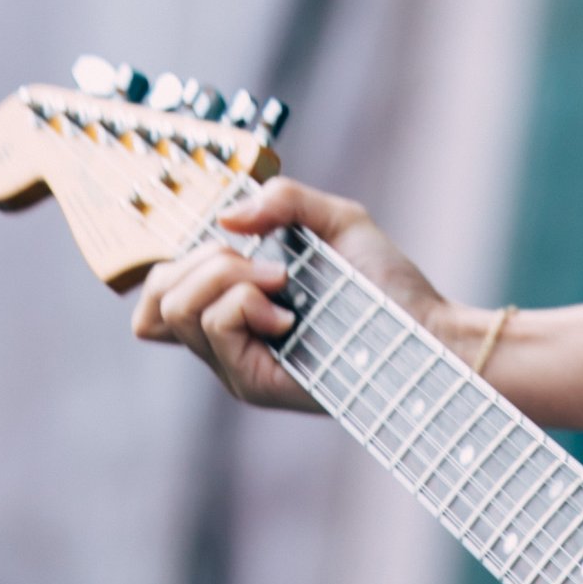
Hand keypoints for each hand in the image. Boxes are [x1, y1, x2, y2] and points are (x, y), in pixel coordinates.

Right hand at [131, 177, 449, 414]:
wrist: (426, 330)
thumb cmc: (388, 283)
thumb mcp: (336, 219)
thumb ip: (283, 200)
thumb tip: (225, 219)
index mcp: (235, 306)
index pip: (156, 298)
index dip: (169, 267)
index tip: (226, 246)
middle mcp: (228, 340)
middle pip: (155, 300)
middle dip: (201, 261)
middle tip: (266, 265)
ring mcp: (237, 364)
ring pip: (178, 309)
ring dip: (226, 277)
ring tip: (282, 283)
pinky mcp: (253, 383)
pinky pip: (214, 327)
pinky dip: (244, 302)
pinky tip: (288, 312)